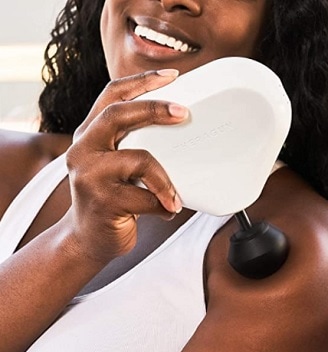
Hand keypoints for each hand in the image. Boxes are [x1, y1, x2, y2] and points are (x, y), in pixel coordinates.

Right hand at [64, 69, 186, 265]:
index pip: (111, 96)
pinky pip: (145, 198)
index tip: (172, 75)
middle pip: (117, 115)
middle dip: (154, 109)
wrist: (88, 238)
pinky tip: (166, 210)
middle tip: (183, 112)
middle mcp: (83, 150)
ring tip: (175, 195)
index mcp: (89, 135)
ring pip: (139, 160)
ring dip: (165, 179)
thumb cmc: (112, 197)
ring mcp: (89, 176)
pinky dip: (163, 205)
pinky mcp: (102, 202)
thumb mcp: (115, 165)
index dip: (141, 81)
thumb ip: (133, 146)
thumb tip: (181, 131)